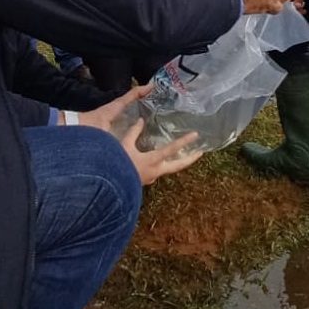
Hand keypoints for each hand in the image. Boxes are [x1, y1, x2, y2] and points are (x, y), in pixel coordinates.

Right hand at [72, 84, 203, 183]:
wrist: (107, 188)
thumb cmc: (115, 165)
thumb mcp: (123, 145)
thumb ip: (133, 132)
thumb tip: (140, 120)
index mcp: (152, 161)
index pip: (172, 150)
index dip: (184, 141)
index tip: (196, 135)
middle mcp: (155, 171)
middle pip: (177, 166)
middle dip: (190, 159)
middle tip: (201, 152)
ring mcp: (150, 178)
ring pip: (168, 170)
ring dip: (177, 163)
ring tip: (183, 156)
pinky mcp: (144, 180)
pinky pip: (157, 172)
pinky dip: (163, 166)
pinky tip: (160, 162)